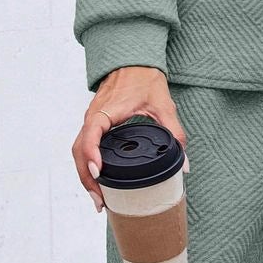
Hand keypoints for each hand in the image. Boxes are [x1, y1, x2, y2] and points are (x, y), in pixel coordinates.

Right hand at [75, 66, 187, 212]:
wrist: (133, 60)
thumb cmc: (145, 78)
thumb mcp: (164, 104)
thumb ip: (175, 133)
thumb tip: (184, 164)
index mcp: (106, 110)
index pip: (91, 134)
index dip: (91, 155)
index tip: (99, 173)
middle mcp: (93, 117)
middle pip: (79, 150)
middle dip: (86, 178)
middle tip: (100, 201)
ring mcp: (91, 121)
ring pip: (78, 151)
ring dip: (84, 175)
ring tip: (98, 198)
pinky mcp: (94, 125)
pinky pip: (83, 147)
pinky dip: (87, 165)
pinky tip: (98, 181)